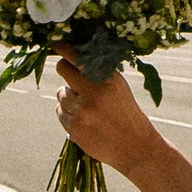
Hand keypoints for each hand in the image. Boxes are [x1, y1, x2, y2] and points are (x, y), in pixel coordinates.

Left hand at [54, 56, 159, 181]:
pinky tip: (84, 120)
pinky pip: (60, 112)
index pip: (79, 57)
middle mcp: (94, 93)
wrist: (135, 147)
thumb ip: (99, 74)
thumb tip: (74, 58)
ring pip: (61, 94)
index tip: (55, 43)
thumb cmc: (127, 114)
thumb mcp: (119, 88)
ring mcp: (82, 111)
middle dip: (63, 69)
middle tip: (68, 72)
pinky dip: (68, 114)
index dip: (64, 49)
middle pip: (62, 70)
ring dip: (69, 97)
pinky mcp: (74, 128)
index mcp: (109, 80)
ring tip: (87, 107)